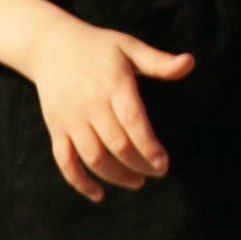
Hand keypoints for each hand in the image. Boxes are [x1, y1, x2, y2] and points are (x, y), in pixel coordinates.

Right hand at [30, 12, 191, 201]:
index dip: (149, 146)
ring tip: (137, 182)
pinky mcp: (55, 128)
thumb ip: (159, 61)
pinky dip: (79, 181)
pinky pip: (64, 160)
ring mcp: (70, 118)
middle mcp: (91, 104)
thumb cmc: (98, 47)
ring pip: (93, 157)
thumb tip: (190, 63)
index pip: (133, 122)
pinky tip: (98, 194)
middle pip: (116, 144)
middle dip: (139, 164)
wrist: (51, 45)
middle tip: (158, 173)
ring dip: (116, 176)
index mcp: (113, 84)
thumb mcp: (130, 47)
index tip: (164, 164)